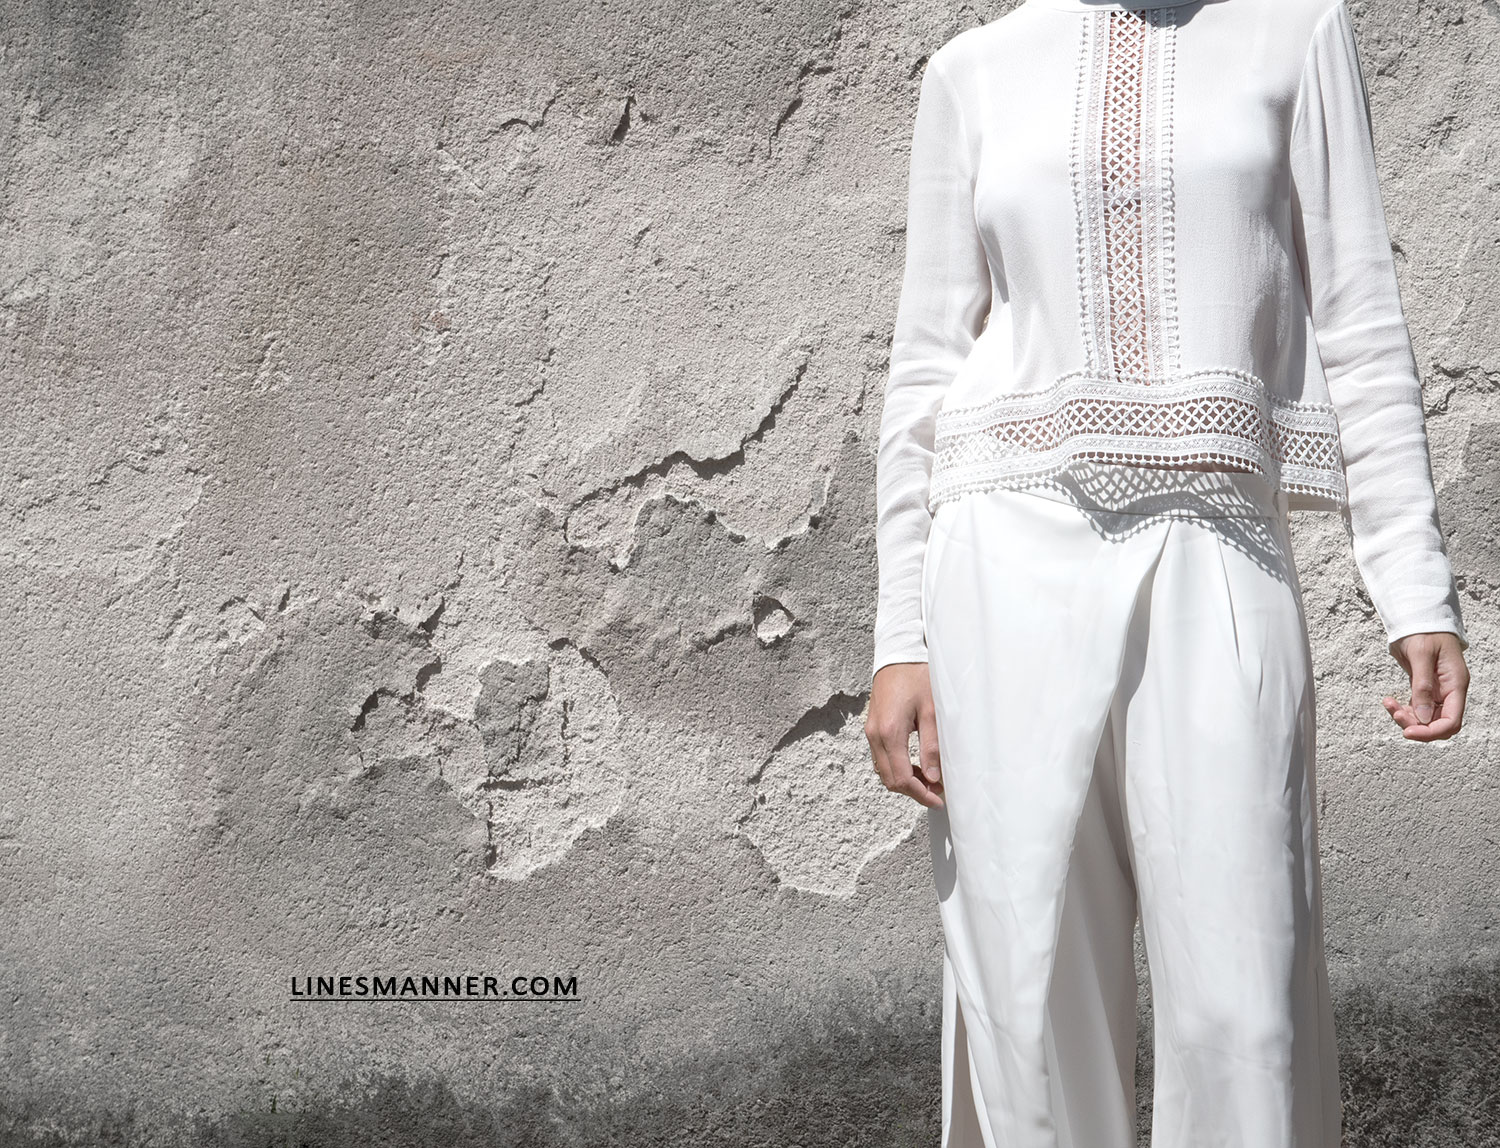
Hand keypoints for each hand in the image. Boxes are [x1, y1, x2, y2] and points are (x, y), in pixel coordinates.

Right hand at [865, 662, 944, 808]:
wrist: (898, 654)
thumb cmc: (917, 676)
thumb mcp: (932, 710)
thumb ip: (932, 746)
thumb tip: (933, 777)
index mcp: (889, 732)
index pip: (901, 778)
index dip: (921, 794)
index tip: (939, 800)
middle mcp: (875, 735)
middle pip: (889, 779)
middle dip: (913, 791)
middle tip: (938, 793)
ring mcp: (871, 732)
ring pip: (884, 771)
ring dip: (905, 781)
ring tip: (930, 780)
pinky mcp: (873, 728)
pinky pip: (882, 758)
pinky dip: (898, 768)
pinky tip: (916, 766)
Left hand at [1382, 632, 1468, 740]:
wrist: (1418, 618)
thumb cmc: (1424, 632)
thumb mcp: (1421, 656)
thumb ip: (1423, 686)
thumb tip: (1423, 717)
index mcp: (1455, 685)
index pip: (1451, 721)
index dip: (1432, 732)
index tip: (1408, 732)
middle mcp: (1449, 692)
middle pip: (1438, 724)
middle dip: (1416, 725)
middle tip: (1395, 713)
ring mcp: (1437, 692)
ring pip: (1425, 718)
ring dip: (1406, 717)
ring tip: (1389, 704)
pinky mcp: (1424, 689)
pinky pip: (1416, 708)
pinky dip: (1402, 710)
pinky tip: (1390, 702)